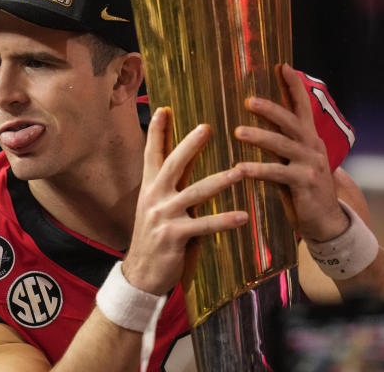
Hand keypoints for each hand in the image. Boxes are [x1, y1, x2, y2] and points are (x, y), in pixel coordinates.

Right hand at [122, 107, 247, 294]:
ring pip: (194, 193)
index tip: (163, 108)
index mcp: (150, 187)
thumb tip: (182, 166)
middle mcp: (154, 197)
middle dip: (189, 145)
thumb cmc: (153, 238)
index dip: (156, 131)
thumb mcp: (154, 207)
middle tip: (207, 127)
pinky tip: (243, 216)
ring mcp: (163, 216)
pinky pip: (203, 226)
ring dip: (218, 181)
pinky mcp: (174, 236)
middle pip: (172, 164)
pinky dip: (224, 220)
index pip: (151, 153)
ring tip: (239, 172)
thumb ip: (167, 187)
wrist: (140, 275)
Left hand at [233, 63, 349, 242]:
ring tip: (238, 132)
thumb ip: (281, 143)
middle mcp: (312, 147)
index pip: (303, 106)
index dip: (293, 86)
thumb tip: (259, 124)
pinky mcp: (304, 184)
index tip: (282, 65)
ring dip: (260, 137)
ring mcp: (310, 165)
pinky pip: (278, 174)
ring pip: (283, 145)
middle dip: (271, 109)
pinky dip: (258, 169)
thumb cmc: (304, 189)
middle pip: (292, 122)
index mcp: (310, 138)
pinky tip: (240, 168)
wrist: (327, 222)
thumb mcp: (294, 161)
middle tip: (249, 101)